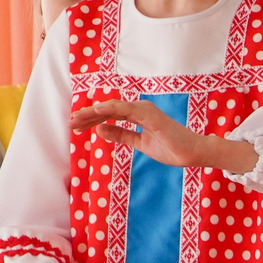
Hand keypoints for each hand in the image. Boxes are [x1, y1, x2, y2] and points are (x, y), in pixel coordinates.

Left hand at [67, 97, 256, 173]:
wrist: (191, 154)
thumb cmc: (170, 148)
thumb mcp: (139, 144)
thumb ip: (121, 136)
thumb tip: (100, 130)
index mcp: (137, 116)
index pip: (109, 116)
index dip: (91, 120)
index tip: (75, 127)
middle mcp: (139, 109)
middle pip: (108, 110)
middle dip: (87, 116)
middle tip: (70, 123)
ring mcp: (144, 110)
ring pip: (113, 108)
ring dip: (94, 112)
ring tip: (77, 118)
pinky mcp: (150, 115)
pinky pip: (127, 110)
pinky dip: (110, 109)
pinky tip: (96, 111)